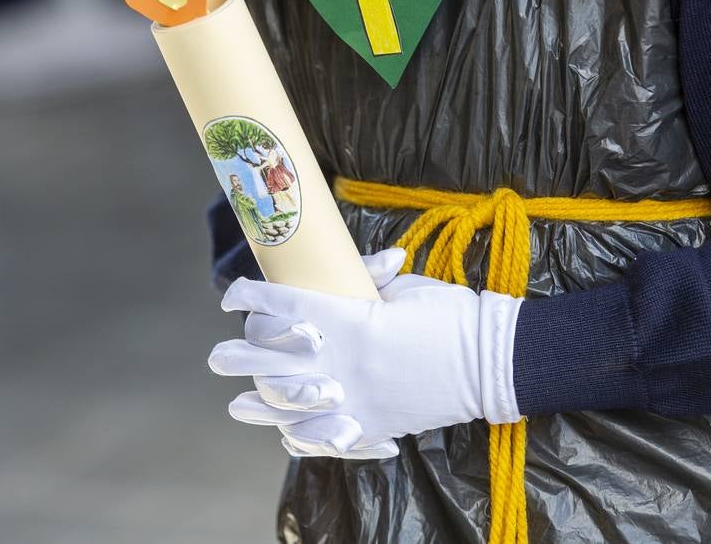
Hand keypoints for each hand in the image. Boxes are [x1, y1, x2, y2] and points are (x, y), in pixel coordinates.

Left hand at [209, 249, 522, 459]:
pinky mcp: (371, 426)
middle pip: (270, 361)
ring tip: (237, 404)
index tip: (234, 296)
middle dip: (238, 357)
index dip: (249, 299)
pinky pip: (323, 437)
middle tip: (218, 356)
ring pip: (287, 407)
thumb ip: (367, 283)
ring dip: (256, 405)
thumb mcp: (406, 288)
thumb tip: (351, 273)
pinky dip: (300, 436)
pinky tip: (284, 433)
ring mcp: (353, 399)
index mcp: (348, 319)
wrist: (492, 362)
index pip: (281, 307)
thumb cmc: (451, 315)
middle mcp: (341, 362)